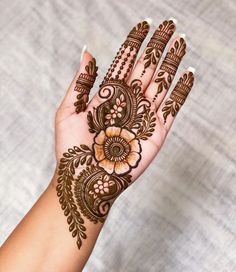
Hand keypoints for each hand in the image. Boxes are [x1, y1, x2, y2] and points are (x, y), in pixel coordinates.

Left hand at [54, 19, 194, 248]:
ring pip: (161, 84)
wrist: (84, 180)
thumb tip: (87, 53)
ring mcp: (143, 117)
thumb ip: (81, 83)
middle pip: (146, 69)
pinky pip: (173, 108)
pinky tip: (187, 75)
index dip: (134, 43)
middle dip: (157, 47)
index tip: (144, 25)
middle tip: (168, 26)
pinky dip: (181, 92)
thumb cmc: (71, 149)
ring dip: (171, 64)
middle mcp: (128, 103)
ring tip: (180, 43)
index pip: (124, 63)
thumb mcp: (68, 111)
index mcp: (108, 96)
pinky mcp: (156, 132)